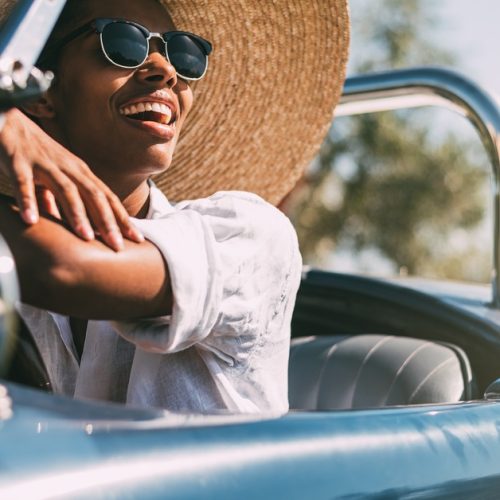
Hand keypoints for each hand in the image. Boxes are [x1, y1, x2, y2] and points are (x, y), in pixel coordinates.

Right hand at [0, 108, 143, 250]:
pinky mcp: (20, 161)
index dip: (123, 218)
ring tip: (86, 238)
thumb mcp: (54, 180)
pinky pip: (25, 183)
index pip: (108, 198)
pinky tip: (31, 221)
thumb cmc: (36, 155)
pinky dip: (28, 201)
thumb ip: (61, 202)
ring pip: (67, 190)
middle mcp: (69, 168)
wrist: (8, 120)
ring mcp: (46, 164)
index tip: (137, 239)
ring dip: (77, 214)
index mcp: (81, 173)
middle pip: (94, 196)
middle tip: (118, 246)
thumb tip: (69, 226)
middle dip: (108, 222)